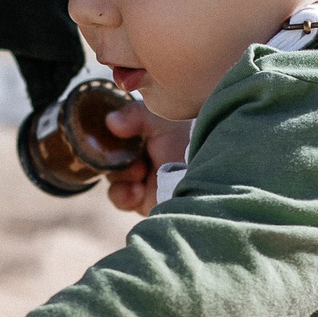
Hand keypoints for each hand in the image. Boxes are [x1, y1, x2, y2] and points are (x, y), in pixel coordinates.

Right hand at [102, 101, 194, 216]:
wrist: (207, 170)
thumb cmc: (186, 138)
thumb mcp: (160, 120)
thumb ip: (134, 115)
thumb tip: (111, 121)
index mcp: (141, 135)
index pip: (113, 136)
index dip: (110, 138)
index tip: (115, 136)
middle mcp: (140, 157)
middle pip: (110, 159)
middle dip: (118, 160)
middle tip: (136, 159)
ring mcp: (141, 180)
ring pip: (113, 181)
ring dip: (121, 178)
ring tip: (140, 174)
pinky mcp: (144, 201)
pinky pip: (121, 200)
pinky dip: (124, 196)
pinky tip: (138, 191)